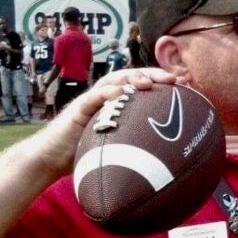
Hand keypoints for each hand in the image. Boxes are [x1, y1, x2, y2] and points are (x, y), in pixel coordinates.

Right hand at [29, 68, 183, 178]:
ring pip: (114, 80)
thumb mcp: (118, 149)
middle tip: (175, 78)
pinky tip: (119, 93)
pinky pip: (94, 97)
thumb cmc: (86, 155)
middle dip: (154, 74)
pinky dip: (107, 93)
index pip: (143, 86)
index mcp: (118, 104)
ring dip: (132, 78)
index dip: (163, 82)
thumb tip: (172, 163)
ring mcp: (92, 100)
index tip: (186, 84)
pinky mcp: (78, 108)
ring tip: (148, 83)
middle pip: (133, 78)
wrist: (51, 160)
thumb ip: (138, 148)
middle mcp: (107, 97)